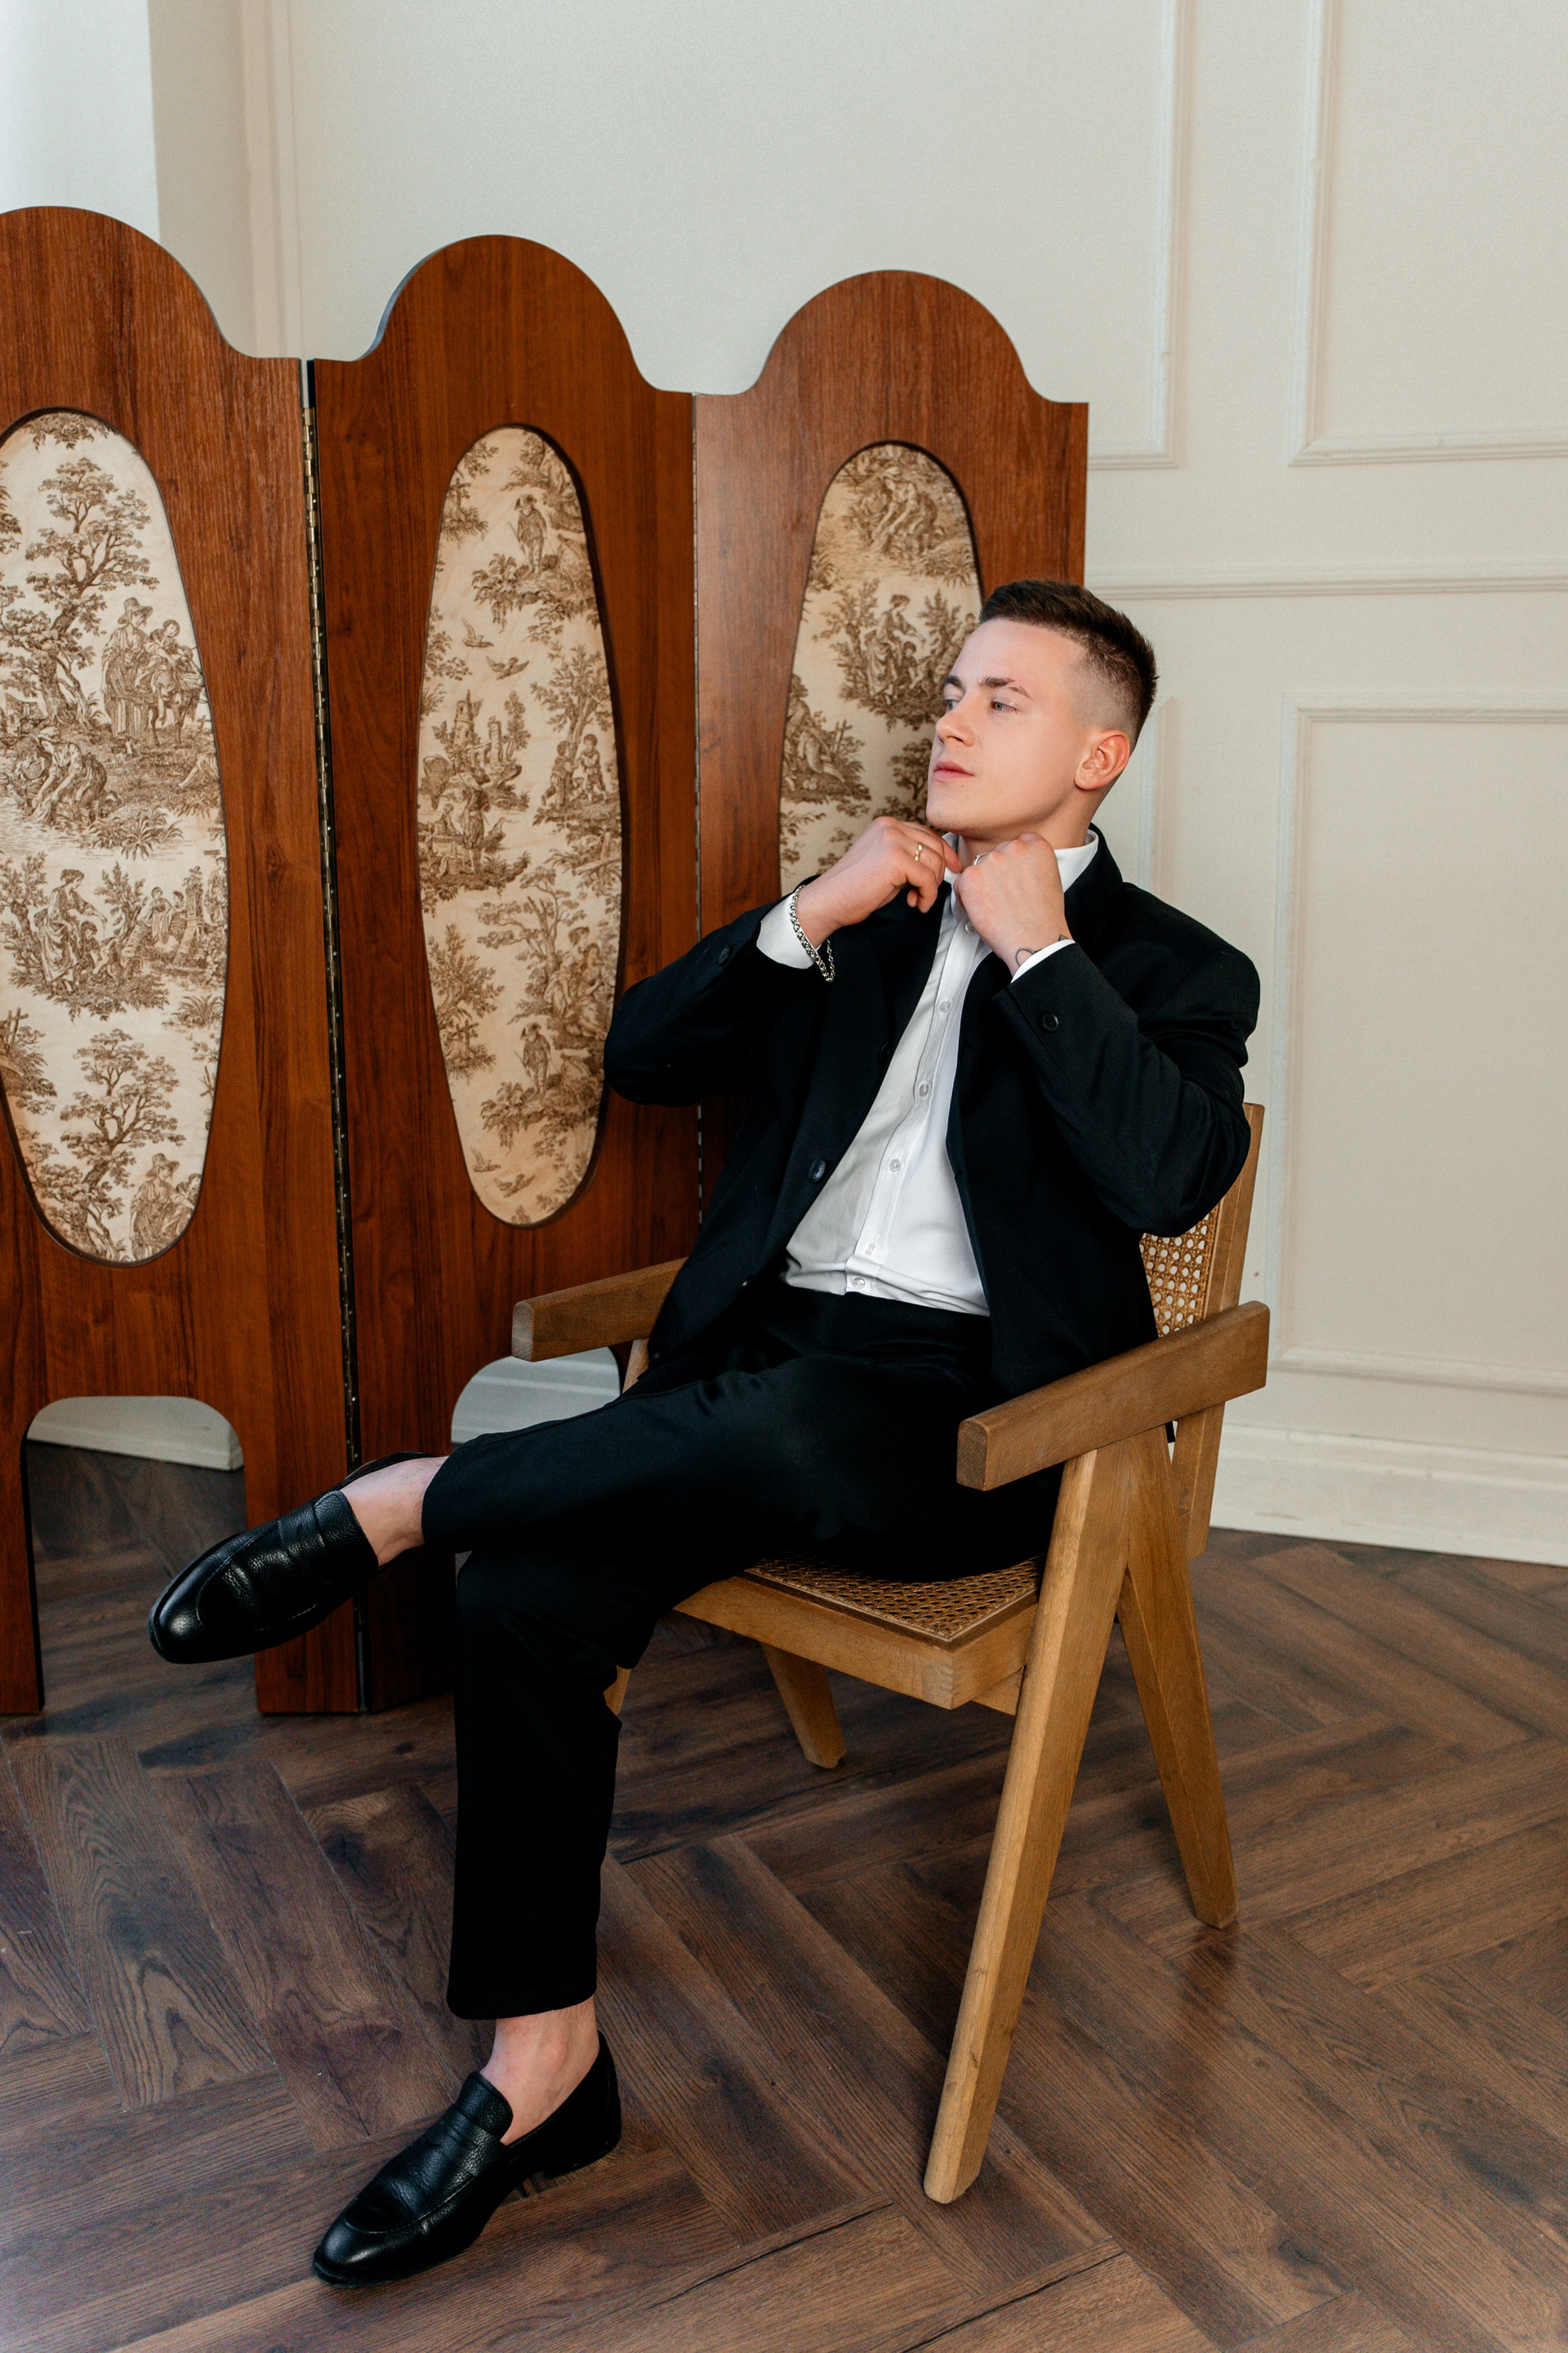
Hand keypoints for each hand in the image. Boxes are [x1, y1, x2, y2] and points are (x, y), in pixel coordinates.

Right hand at [793, 815, 959, 943]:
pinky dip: (927, 896)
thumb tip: (941, 863)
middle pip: (936, 847)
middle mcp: (890, 827)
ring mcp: (892, 840)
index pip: (927, 834)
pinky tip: (916, 904)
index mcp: (887, 825)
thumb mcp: (886, 866)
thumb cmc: (854, 889)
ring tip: (915, 900)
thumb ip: (909, 858)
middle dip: (937, 874)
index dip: (944, 854)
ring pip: (935, 863)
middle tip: (923, 894)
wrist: (828, 901)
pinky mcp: (894, 858)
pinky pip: (928, 878)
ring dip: (931, 887)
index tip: (952, 870)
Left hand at [952, 834, 1069, 969]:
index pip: (1019, 843)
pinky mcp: (972, 877)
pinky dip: (966, 897)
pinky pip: (961, 882)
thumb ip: (1032, 864)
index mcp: (1036, 846)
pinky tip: (981, 910)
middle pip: (997, 854)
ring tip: (995, 905)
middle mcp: (1014, 848)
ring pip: (979, 868)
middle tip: (1003, 896)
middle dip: (997, 873)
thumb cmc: (1043, 918)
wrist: (1035, 940)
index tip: (1013, 876)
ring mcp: (992, 860)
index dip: (1013, 863)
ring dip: (982, 884)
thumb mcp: (1050, 879)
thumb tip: (1015, 866)